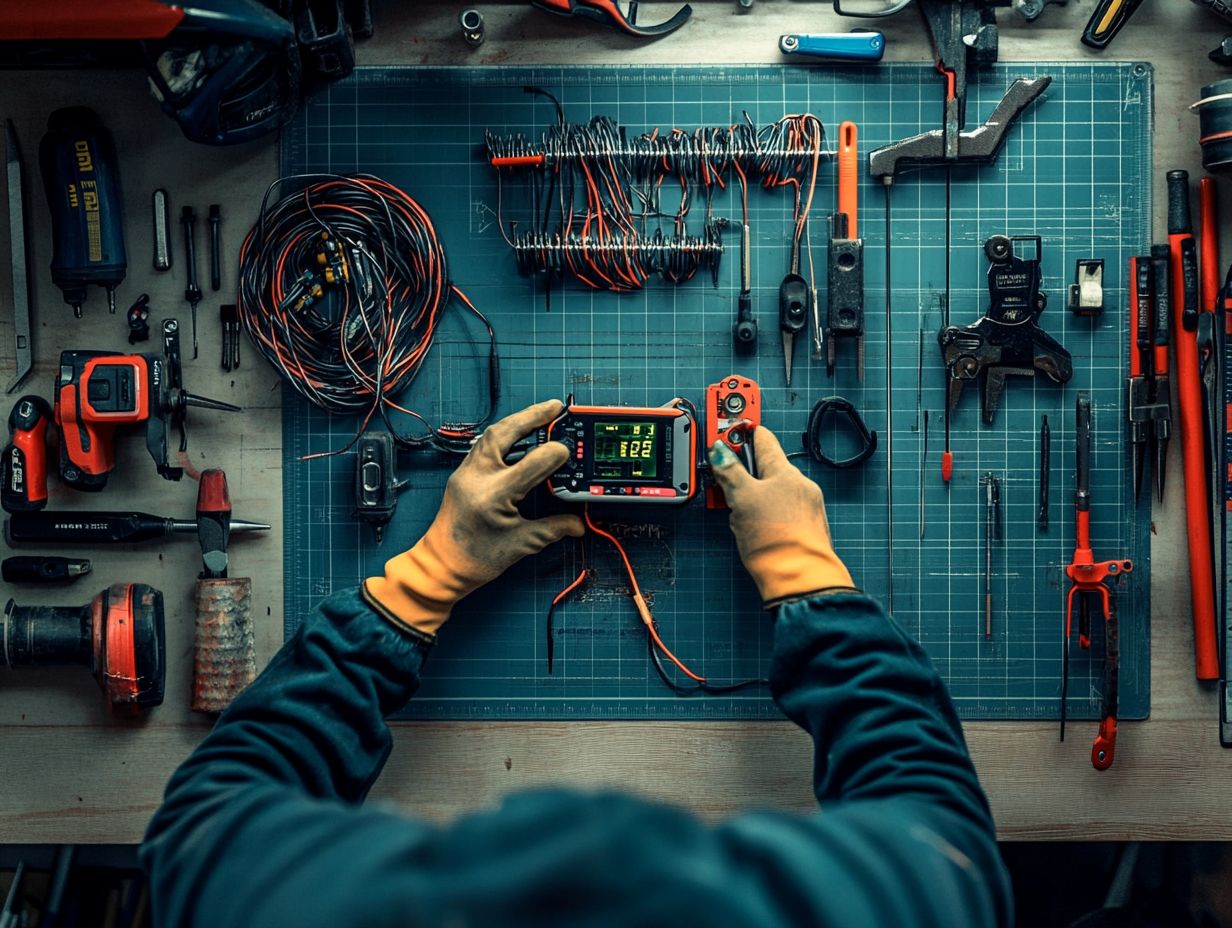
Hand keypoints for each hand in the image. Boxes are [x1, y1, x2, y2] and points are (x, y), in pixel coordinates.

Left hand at [363, 400, 583, 636]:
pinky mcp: (462, 475)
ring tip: (539, 414)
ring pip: (491, 435)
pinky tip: (517, 434)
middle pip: (504, 433)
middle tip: (554, 407)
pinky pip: (483, 445)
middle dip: (531, 416)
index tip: (569, 451)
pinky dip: (503, 435)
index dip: (554, 454)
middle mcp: (477, 478)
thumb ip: (553, 529)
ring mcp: (466, 473)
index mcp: (494, 496)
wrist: (441, 567)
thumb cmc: (476, 559)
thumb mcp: (522, 544)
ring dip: (516, 421)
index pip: (531, 463)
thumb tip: (577, 522)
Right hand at [709, 426, 852, 604]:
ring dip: (748, 495)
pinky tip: (749, 528)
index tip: (724, 426)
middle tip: (721, 477)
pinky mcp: (801, 528)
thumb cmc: (776, 541)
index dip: (740, 430)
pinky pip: (776, 511)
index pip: (761, 438)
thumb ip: (730, 471)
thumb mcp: (741, 499)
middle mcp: (798, 485)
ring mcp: (802, 506)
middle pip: (763, 466)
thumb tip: (720, 450)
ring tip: (734, 511)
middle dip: (740, 471)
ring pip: (768, 491)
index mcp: (784, 471)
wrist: (798, 580)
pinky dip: (760, 513)